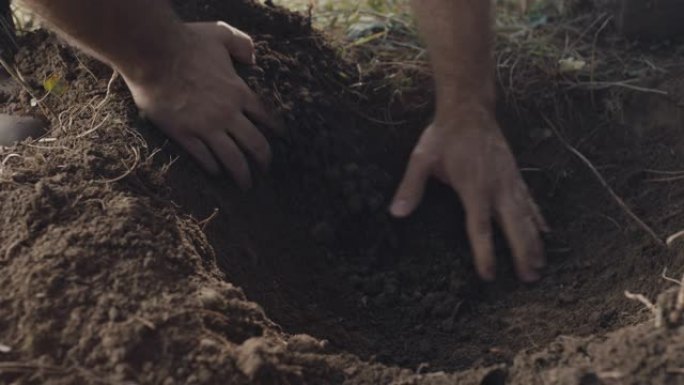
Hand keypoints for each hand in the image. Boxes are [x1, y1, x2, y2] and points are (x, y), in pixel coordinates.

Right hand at [121, 21, 279, 188]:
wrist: (151, 53)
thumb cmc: (186, 42)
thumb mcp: (220, 34)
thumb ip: (241, 43)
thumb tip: (254, 56)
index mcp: (239, 92)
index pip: (267, 118)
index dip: (276, 132)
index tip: (281, 141)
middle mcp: (227, 114)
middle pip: (256, 145)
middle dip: (265, 161)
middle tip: (266, 170)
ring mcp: (206, 126)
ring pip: (233, 159)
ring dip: (242, 175)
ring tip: (246, 185)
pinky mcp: (183, 134)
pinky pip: (203, 158)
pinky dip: (213, 167)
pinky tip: (216, 172)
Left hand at [390, 105, 547, 281]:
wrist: (469, 109)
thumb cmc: (444, 136)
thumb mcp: (422, 158)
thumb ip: (410, 187)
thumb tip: (395, 213)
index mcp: (474, 188)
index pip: (479, 228)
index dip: (485, 254)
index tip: (490, 276)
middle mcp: (497, 187)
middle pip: (513, 227)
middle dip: (522, 254)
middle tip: (529, 280)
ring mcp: (510, 181)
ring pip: (526, 217)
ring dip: (534, 242)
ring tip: (541, 266)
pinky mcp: (515, 175)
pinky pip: (530, 201)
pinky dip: (538, 219)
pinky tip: (546, 233)